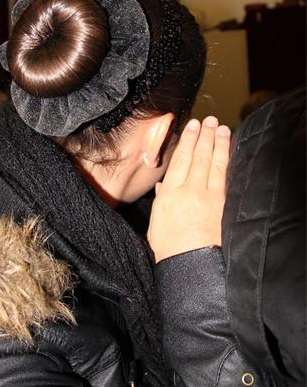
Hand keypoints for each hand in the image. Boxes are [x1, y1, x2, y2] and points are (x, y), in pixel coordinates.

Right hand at [147, 116, 229, 262]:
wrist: (190, 266)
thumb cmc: (170, 247)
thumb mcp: (158, 221)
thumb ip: (162, 199)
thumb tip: (164, 185)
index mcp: (170, 194)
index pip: (180, 160)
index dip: (187, 141)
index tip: (193, 126)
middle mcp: (189, 191)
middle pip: (198, 157)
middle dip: (204, 137)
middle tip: (209, 120)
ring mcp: (208, 197)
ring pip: (214, 164)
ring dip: (218, 144)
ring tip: (222, 129)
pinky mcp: (222, 205)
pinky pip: (225, 178)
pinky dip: (226, 162)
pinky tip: (228, 153)